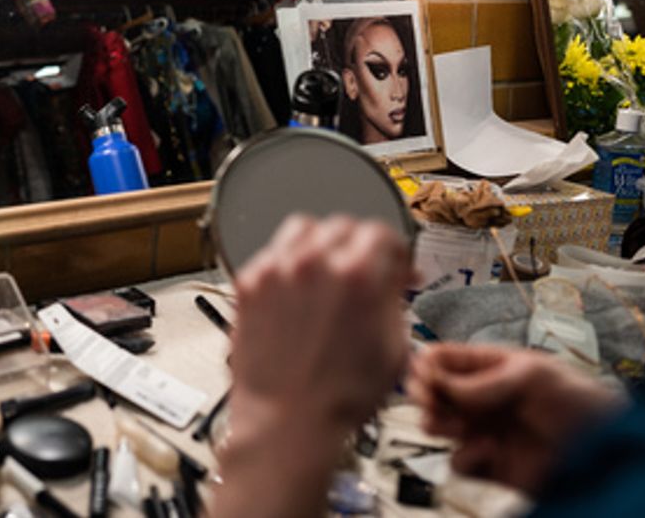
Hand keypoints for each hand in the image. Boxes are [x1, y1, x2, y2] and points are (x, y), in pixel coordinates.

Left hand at [213, 216, 411, 517]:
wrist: (288, 420)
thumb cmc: (338, 396)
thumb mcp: (393, 347)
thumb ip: (394, 300)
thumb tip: (395, 279)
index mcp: (357, 275)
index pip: (380, 232)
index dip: (394, 250)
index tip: (395, 264)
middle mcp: (313, 263)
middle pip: (342, 225)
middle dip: (360, 244)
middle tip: (365, 267)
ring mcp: (276, 270)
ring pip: (303, 229)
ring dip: (322, 243)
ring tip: (328, 269)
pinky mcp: (249, 283)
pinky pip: (272, 254)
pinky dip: (288, 262)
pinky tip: (297, 286)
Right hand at [407, 343, 625, 492]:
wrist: (608, 455)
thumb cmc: (582, 404)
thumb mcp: (532, 376)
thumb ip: (483, 380)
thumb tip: (441, 383)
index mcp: (491, 367)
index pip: (444, 358)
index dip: (427, 364)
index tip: (424, 375)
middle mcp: (483, 399)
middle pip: (432, 392)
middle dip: (424, 395)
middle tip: (428, 401)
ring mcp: (485, 431)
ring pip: (438, 427)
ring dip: (436, 424)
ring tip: (449, 425)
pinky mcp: (491, 465)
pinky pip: (460, 462)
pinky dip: (467, 458)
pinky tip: (488, 450)